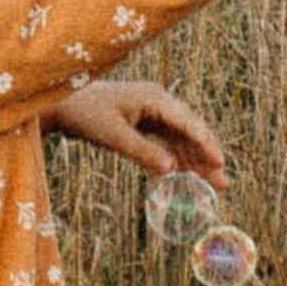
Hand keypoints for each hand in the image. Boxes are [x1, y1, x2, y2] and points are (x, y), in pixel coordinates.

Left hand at [44, 78, 227, 184]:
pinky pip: (167, 143)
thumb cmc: (85, 114)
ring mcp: (153, 113)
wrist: (62, 104)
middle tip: (224, 183)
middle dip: (207, 158)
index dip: (206, 144)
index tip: (220, 163)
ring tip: (212, 186)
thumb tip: (172, 171)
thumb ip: (142, 152)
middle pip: (190, 133)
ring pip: (181, 140)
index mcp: (154, 98)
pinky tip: (187, 178)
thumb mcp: (113, 135)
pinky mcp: (145, 123)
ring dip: (195, 162)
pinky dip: (177, 160)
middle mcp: (158, 103)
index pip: (188, 122)